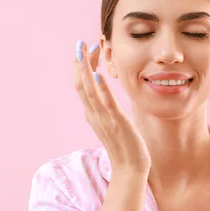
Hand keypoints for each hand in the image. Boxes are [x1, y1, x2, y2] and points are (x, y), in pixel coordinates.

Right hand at [74, 39, 151, 174]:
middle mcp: (93, 113)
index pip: (82, 84)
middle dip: (79, 62)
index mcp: (92, 112)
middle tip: (79, 43)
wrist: (130, 168)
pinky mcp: (116, 122)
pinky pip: (106, 103)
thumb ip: (104, 107)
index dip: (81, 65)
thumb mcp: (110, 122)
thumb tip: (102, 92)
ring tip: (84, 50)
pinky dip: (101, 88)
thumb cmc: (124, 145)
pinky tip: (98, 74)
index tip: (86, 48)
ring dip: (85, 69)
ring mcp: (103, 118)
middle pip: (80, 83)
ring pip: (89, 90)